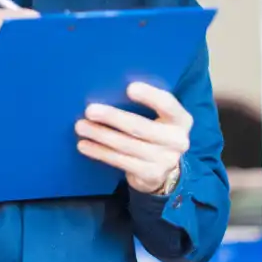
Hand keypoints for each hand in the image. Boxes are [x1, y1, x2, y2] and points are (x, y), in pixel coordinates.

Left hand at [75, 82, 191, 194]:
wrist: (166, 168)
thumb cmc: (156, 130)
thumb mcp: (160, 116)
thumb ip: (147, 103)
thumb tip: (111, 85)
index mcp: (181, 119)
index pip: (168, 104)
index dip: (150, 96)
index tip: (129, 88)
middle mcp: (177, 141)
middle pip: (140, 127)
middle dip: (112, 118)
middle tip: (90, 110)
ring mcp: (165, 161)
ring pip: (126, 145)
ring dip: (100, 135)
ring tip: (81, 127)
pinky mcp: (150, 175)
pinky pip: (120, 161)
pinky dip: (100, 152)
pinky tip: (85, 145)